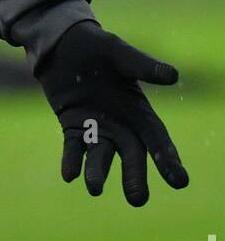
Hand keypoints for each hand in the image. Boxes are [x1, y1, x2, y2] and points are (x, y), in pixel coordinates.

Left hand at [33, 21, 188, 206]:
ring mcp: (96, 128)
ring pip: (100, 156)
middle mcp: (120, 124)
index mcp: (138, 109)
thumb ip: (142, 65)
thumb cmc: (96, 44)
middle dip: (134, 177)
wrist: (62, 42)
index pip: (156, 138)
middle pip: (131, 155)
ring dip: (97, 172)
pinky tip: (68, 174)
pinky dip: (71, 160)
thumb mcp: (118, 52)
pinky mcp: (73, 127)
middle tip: (136, 199)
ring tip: (94, 187)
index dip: (167, 158)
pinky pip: (74, 148)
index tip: (179, 181)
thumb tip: (173, 76)